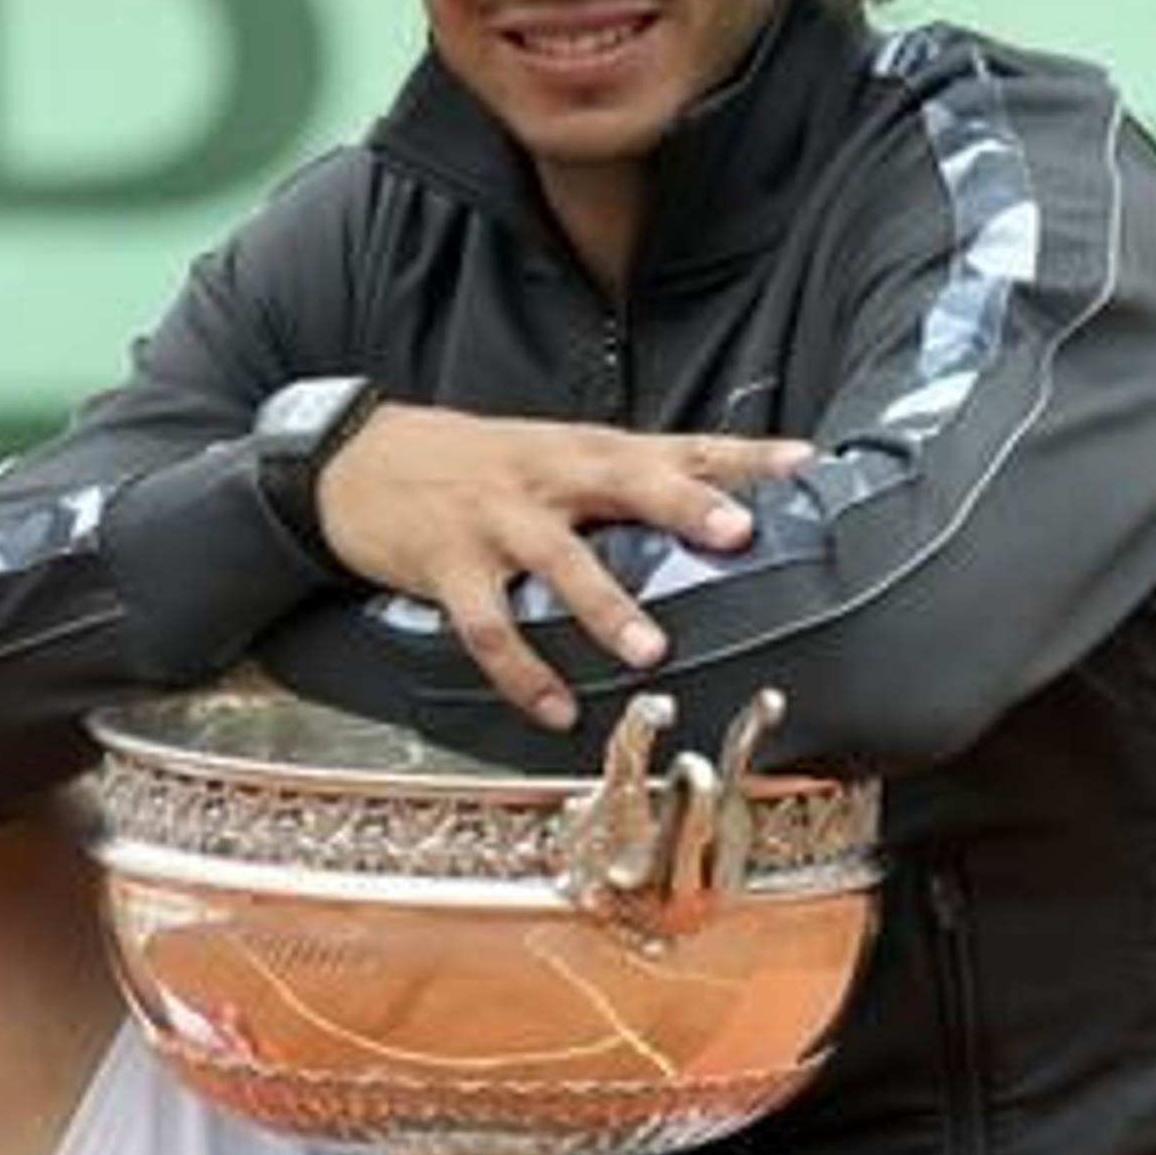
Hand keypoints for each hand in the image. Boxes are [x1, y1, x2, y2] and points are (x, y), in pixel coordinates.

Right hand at [317, 405, 811, 729]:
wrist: (353, 460)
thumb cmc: (471, 463)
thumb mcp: (546, 452)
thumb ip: (620, 479)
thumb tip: (711, 507)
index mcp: (580, 448)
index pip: (673, 444)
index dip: (739, 454)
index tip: (803, 461)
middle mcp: (545, 477)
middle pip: (624, 482)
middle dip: (682, 505)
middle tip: (735, 534)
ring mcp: (495, 520)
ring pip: (558, 561)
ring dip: (606, 608)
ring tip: (651, 651)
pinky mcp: (447, 565)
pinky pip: (489, 627)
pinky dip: (523, 673)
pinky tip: (556, 710)